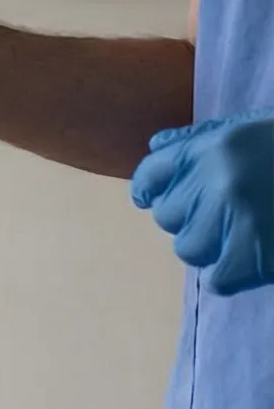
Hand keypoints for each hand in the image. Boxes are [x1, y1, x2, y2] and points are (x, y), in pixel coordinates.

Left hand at [132, 113, 273, 293]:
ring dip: (210, 248)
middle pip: (168, 215)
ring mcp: (238, 216)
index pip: (151, 171)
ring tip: (240, 238)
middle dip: (190, 218)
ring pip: (189, 248)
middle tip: (221, 217)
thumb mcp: (251, 130)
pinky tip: (251, 262)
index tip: (154, 198)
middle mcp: (219, 179)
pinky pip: (219, 279)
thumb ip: (202, 139)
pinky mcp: (258, 252)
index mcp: (216, 145)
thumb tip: (156, 148)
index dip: (151, 188)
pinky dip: (231, 275)